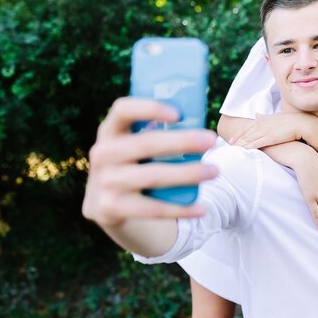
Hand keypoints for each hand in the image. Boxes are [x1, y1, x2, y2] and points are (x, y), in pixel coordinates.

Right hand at [82, 97, 217, 227]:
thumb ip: (158, 132)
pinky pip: (152, 209)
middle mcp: (102, 154)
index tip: (178, 114)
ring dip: (188, 173)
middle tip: (212, 140)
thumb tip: (202, 130)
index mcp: (110, 130)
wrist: (109, 205)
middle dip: (182, 141)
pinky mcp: (109, 208)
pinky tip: (202, 208)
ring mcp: (104, 182)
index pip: (123, 110)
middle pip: (145, 144)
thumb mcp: (136, 145)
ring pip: (152, 176)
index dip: (149, 108)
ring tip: (214, 171)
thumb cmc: (136, 164)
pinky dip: (180, 209)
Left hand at [231, 112, 313, 148]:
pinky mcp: (270, 137)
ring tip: (233, 149)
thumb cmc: (290, 121)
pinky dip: (249, 147)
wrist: (301, 123)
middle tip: (228, 145)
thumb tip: (256, 114)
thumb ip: (264, 117)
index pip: (247, 127)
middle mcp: (262, 124)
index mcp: (263, 119)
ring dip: (241, 144)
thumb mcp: (275, 117)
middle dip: (237, 139)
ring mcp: (266, 131)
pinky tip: (244, 150)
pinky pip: (257, 143)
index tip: (231, 139)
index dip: (238, 133)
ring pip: (249, 138)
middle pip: (246, 133)